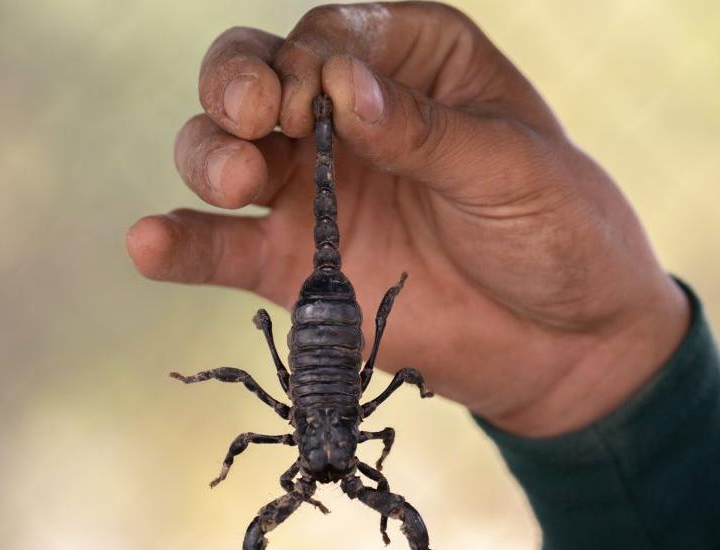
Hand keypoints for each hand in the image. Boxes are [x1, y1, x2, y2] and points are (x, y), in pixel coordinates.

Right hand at [127, 2, 688, 436]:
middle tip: (255, 118)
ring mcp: (315, 190)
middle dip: (238, 86)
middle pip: (256, 75)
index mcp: (412, 63)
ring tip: (234, 179)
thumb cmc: (560, 231)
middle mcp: (348, 116)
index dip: (308, 58)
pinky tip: (150, 242)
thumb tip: (343, 91)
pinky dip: (181, 243)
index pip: (331, 35)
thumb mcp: (513, 170)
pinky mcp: (296, 264)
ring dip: (208, 153)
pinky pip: (221, 247)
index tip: (318, 99)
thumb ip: (426, 131)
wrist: (569, 344)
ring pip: (223, 149)